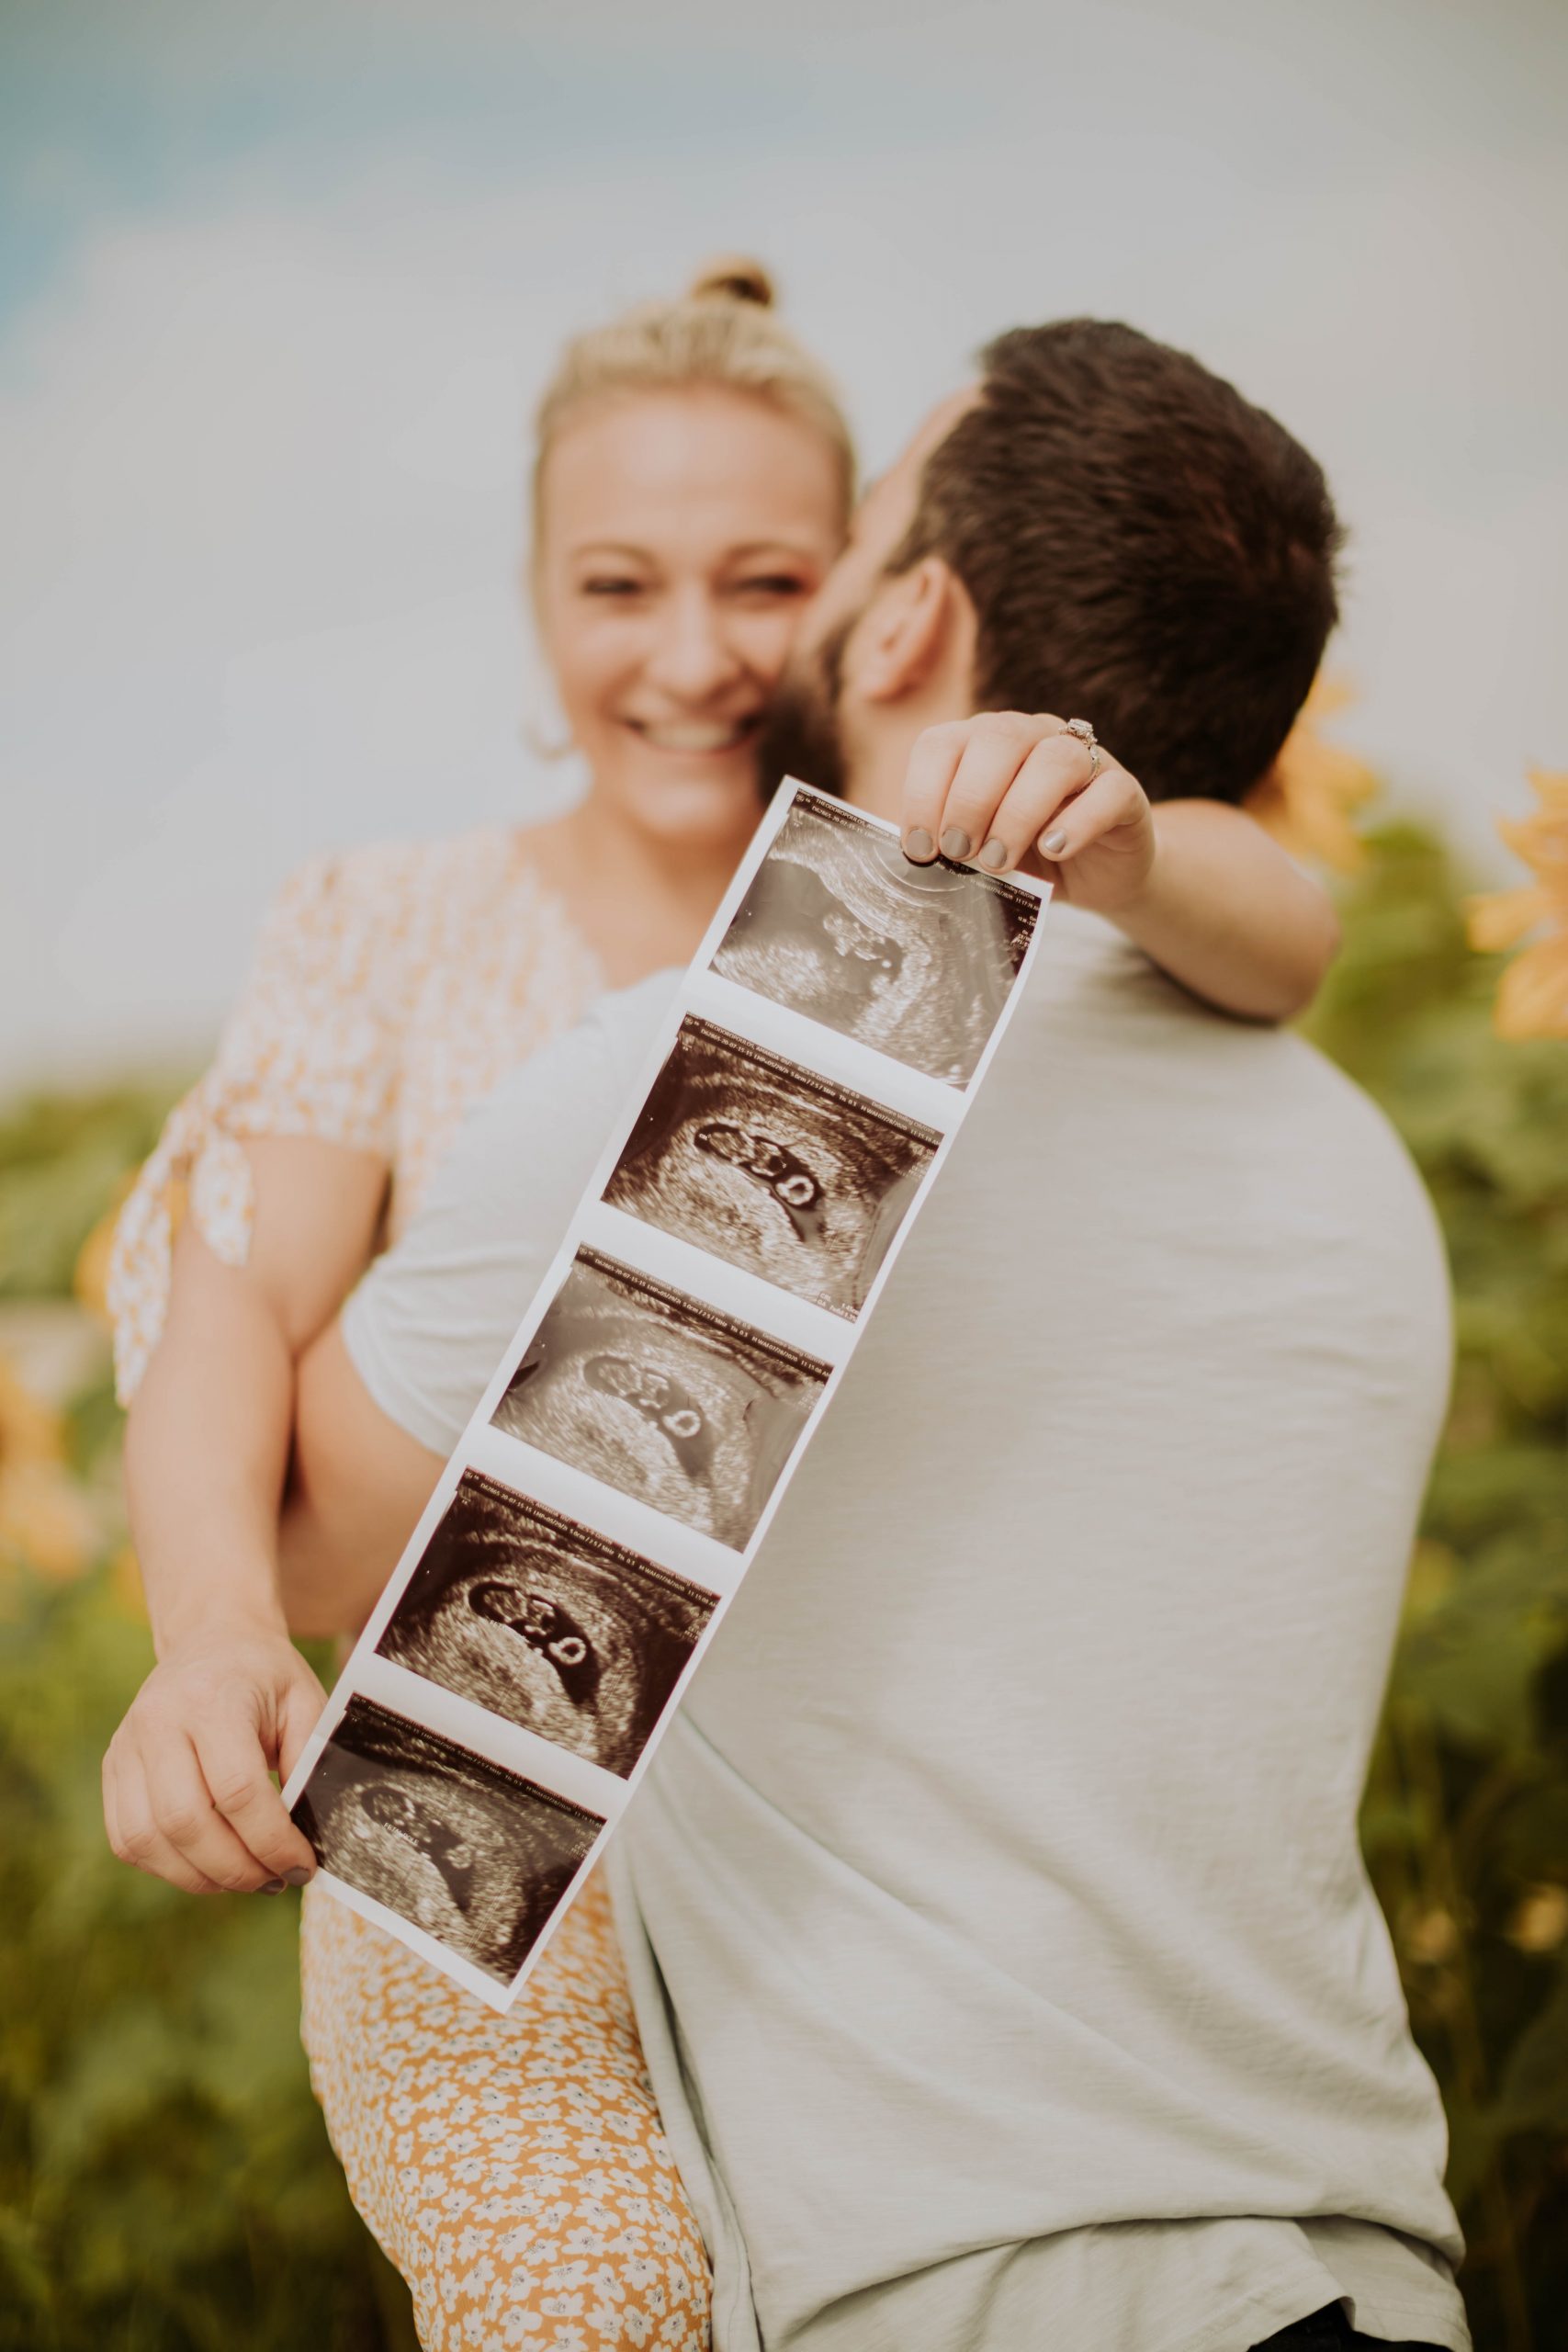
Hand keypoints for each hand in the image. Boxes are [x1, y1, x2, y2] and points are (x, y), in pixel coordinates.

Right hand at [103, 1627, 325, 1894]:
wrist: (212, 1640)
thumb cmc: (266, 1676)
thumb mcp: (306, 1703)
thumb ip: (309, 1763)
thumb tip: (311, 1834)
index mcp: (211, 1699)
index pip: (237, 1790)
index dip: (272, 1841)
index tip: (302, 1864)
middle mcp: (157, 1722)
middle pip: (186, 1822)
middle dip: (236, 1868)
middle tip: (275, 1880)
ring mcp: (125, 1747)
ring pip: (148, 1840)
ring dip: (201, 1877)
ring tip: (245, 1878)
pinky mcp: (111, 1770)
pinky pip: (127, 1840)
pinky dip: (168, 1867)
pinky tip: (208, 1865)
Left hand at [898, 711, 1156, 912]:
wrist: (1094, 877)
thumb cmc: (1025, 857)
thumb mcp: (977, 848)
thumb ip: (949, 841)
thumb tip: (914, 854)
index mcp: (985, 743)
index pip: (944, 742)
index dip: (924, 792)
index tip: (921, 846)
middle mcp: (1035, 737)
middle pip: (999, 740)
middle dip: (969, 800)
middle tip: (959, 852)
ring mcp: (1085, 759)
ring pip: (1055, 760)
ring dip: (1017, 814)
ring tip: (998, 861)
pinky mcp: (1125, 791)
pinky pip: (1108, 791)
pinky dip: (1078, 822)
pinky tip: (1054, 850)